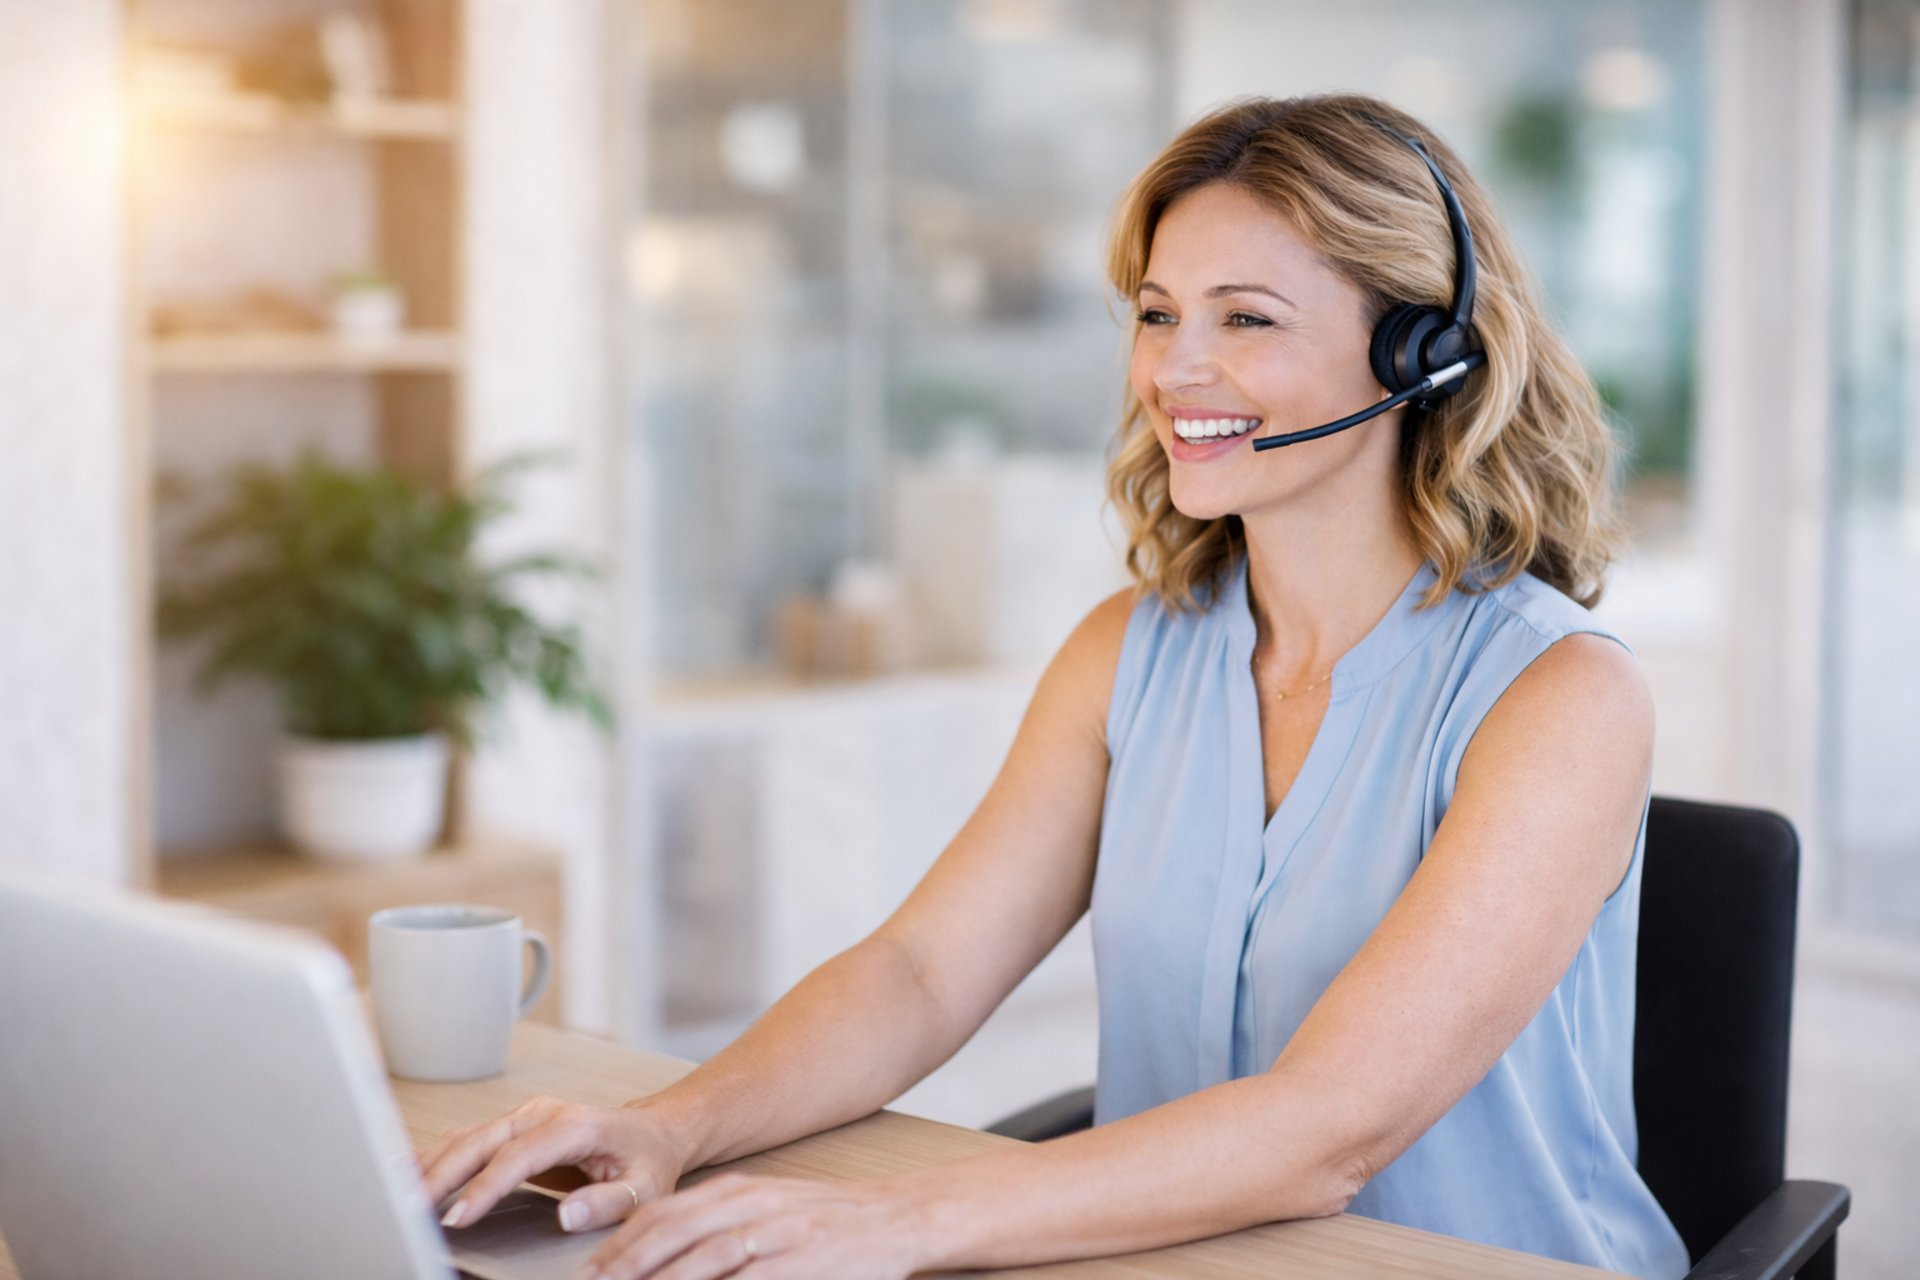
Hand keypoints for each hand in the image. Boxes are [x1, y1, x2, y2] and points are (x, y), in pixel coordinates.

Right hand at [420, 1093, 689, 1235]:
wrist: (652, 1132)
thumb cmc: (648, 1160)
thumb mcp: (644, 1187)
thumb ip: (607, 1202)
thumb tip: (567, 1215)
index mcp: (575, 1126)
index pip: (519, 1157)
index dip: (485, 1188)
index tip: (459, 1217)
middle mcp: (542, 1115)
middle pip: (480, 1142)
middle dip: (441, 1175)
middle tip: (408, 1209)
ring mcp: (523, 1118)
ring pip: (465, 1138)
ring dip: (427, 1165)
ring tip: (391, 1192)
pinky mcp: (510, 1129)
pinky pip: (464, 1141)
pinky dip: (431, 1157)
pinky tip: (402, 1171)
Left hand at [578, 1170, 928, 1279]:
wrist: (896, 1217)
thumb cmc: (828, 1220)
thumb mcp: (769, 1208)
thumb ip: (721, 1225)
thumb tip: (666, 1257)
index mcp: (739, 1191)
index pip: (664, 1214)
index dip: (621, 1245)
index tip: (591, 1273)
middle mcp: (752, 1206)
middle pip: (672, 1235)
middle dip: (626, 1267)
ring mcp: (776, 1236)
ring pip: (704, 1260)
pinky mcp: (800, 1264)